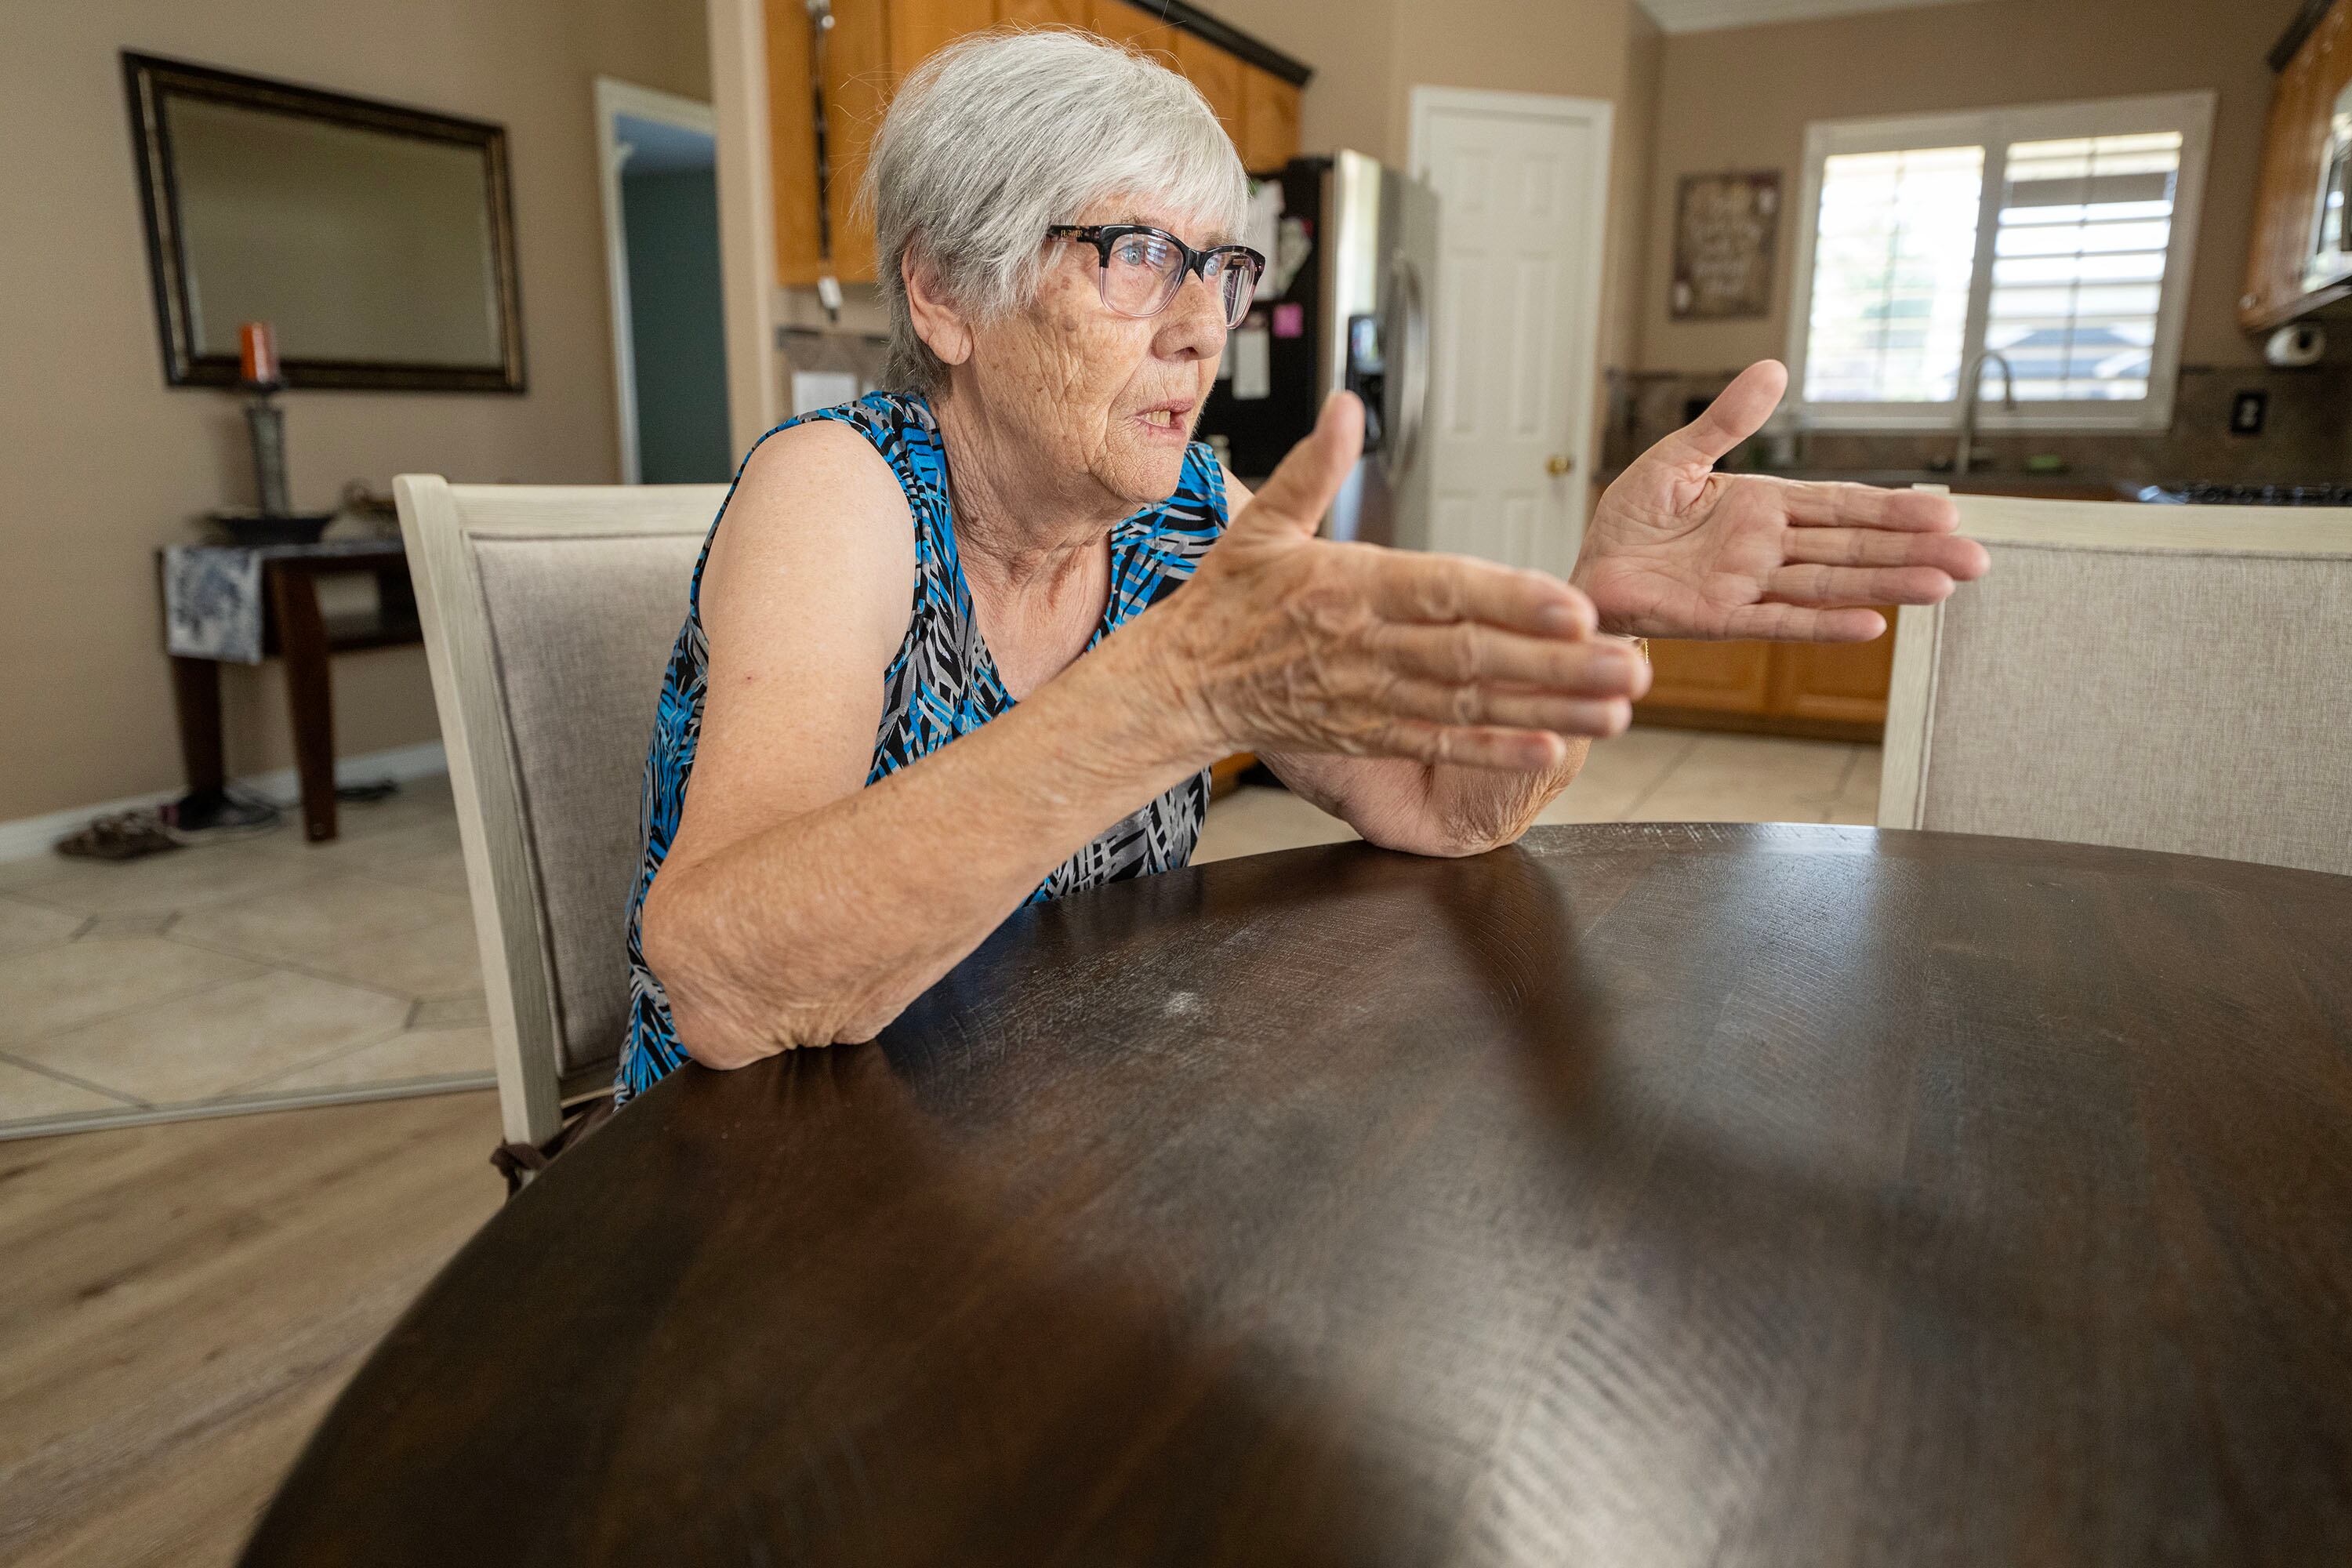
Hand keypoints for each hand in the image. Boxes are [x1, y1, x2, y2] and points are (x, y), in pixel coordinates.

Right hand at [1145, 393, 1650, 772]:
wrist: (1182, 683)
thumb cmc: (1227, 602)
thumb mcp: (1262, 523)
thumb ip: (1316, 467)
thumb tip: (1348, 405)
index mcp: (1352, 585)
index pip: (1446, 591)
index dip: (1513, 601)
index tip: (1575, 608)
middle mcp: (1369, 645)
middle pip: (1477, 655)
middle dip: (1560, 664)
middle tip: (1632, 665)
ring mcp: (1372, 695)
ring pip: (1473, 704)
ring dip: (1550, 709)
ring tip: (1618, 709)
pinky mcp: (1369, 733)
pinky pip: (1441, 742)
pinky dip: (1495, 750)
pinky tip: (1551, 748)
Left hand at [1572, 360, 1991, 640]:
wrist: (1587, 569)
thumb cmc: (1631, 519)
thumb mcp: (1677, 457)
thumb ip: (1728, 421)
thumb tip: (1774, 369)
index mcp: (1763, 507)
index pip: (1841, 507)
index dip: (1892, 510)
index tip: (1947, 513)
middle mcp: (1766, 549)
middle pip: (1852, 549)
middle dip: (1914, 553)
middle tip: (1977, 560)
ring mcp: (1748, 585)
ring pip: (1830, 585)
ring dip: (1886, 586)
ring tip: (1942, 588)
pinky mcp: (1719, 618)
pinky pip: (1779, 622)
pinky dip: (1823, 625)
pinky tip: (1871, 627)